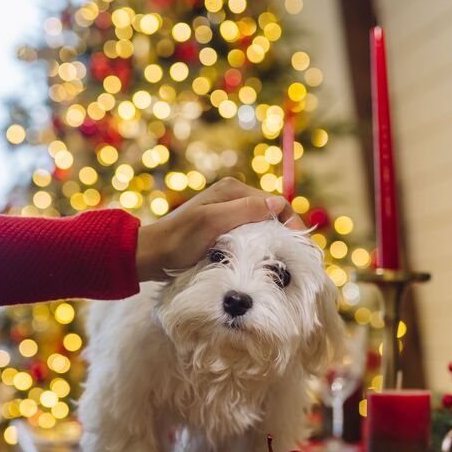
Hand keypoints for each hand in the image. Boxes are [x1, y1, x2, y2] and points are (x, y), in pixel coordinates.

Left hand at [135, 177, 305, 280]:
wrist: (151, 255)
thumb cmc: (178, 240)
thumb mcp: (212, 223)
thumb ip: (244, 210)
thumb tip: (277, 204)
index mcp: (233, 190)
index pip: (276, 202)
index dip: (292, 222)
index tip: (301, 246)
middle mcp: (232, 197)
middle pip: (271, 213)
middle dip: (286, 232)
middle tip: (297, 257)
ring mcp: (227, 213)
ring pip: (262, 226)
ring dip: (274, 241)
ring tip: (285, 261)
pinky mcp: (222, 229)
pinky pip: (250, 234)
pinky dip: (260, 245)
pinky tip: (263, 260)